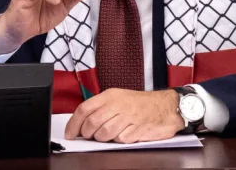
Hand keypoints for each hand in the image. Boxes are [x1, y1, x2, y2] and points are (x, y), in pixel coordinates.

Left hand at [64, 89, 184, 142]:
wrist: (165, 106)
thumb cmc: (139, 104)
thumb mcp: (118, 98)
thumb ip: (100, 108)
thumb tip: (80, 123)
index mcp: (110, 95)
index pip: (84, 109)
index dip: (73, 124)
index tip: (70, 134)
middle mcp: (118, 104)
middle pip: (92, 123)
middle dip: (87, 134)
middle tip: (90, 136)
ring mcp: (128, 117)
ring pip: (104, 134)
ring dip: (103, 138)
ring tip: (110, 134)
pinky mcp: (137, 129)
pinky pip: (120, 139)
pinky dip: (120, 140)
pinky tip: (125, 133)